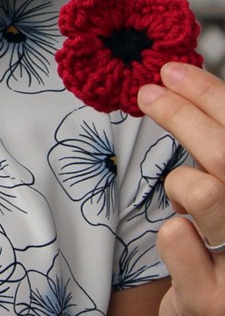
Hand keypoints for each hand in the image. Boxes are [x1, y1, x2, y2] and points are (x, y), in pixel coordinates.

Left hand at [138, 63, 224, 314]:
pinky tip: (183, 244)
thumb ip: (218, 153)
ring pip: (202, 191)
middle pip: (224, 155)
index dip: (209, 96)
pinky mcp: (212, 300)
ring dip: (180, 186)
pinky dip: (171, 233)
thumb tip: (182, 85)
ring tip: (184, 204)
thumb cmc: (222, 254)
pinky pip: (176, 237)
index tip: (173, 72)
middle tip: (149, 95)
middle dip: (181, 114)